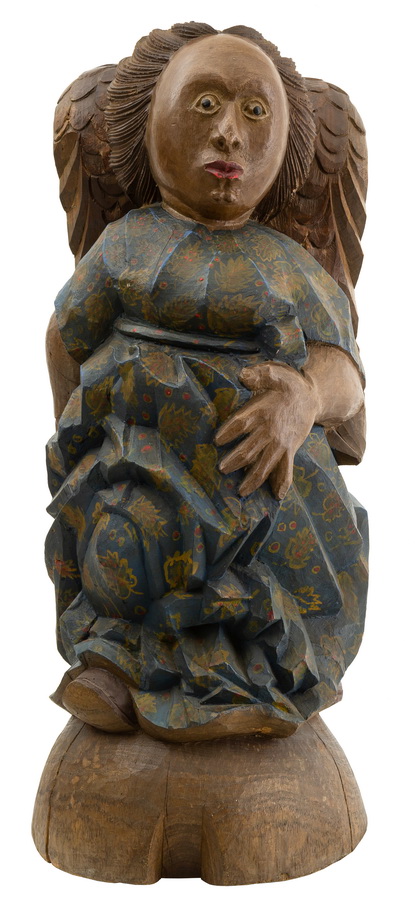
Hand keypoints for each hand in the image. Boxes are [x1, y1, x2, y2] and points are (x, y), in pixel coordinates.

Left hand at [215, 362, 318, 498]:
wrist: (311, 397)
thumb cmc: (287, 385)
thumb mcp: (273, 373)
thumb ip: (258, 375)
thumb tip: (242, 375)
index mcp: (261, 411)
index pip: (240, 423)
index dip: (228, 432)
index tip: (217, 440)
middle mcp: (270, 431)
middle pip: (249, 450)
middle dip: (234, 461)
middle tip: (221, 469)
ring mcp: (280, 444)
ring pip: (264, 466)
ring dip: (252, 480)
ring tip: (241, 491)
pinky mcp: (290, 451)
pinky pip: (287, 470)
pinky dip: (283, 483)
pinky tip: (277, 496)